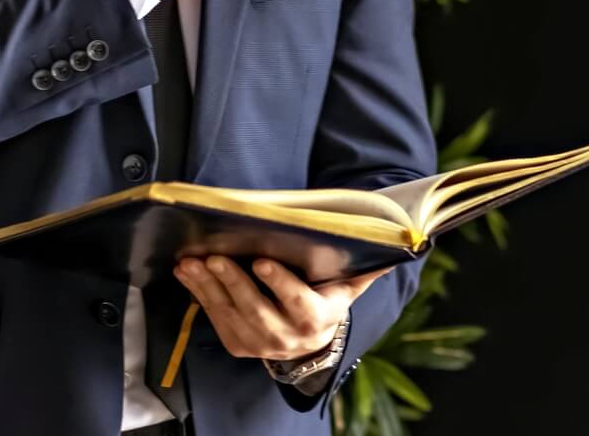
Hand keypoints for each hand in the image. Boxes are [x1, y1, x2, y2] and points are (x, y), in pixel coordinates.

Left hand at [173, 256, 390, 360]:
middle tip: (215, 257)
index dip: (279, 282)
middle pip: (257, 309)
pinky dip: (198, 295)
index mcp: (317, 319)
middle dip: (234, 282)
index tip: (261, 260)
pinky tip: (188, 272)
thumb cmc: (326, 299)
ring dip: (209, 287)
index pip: (298, 301)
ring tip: (193, 262)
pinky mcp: (238, 343)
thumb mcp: (347, 286)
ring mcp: (260, 344)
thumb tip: (400, 245)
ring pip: (231, 314)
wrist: (309, 342)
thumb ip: (366, 268)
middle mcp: (289, 337)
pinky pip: (214, 318)